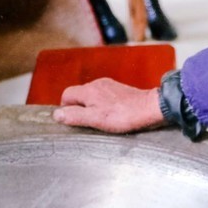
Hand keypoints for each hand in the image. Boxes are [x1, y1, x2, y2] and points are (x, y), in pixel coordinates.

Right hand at [52, 78, 166, 132]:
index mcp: (88, 90)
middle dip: (79, 109)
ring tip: (101, 121)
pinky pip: (104, 97)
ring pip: (92, 96)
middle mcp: (97, 84)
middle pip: (79, 95)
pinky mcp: (119, 90)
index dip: (66, 108)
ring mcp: (109, 86)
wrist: (150, 108)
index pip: (66, 95)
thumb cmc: (124, 115)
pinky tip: (112, 116)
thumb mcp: (95, 119)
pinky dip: (104, 106)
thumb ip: (75, 116)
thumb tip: (57, 114)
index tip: (72, 120)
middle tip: (87, 123)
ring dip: (92, 107)